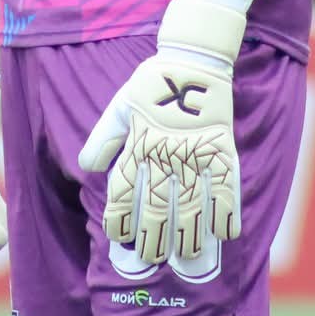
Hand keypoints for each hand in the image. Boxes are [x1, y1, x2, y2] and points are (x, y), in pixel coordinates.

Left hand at [78, 0, 265, 263]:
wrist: (192, 57)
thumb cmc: (153, 82)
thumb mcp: (121, 105)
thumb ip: (105, 138)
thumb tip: (86, 167)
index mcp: (137, 142)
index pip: (124, 188)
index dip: (120, 216)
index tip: (119, 239)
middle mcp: (164, 152)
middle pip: (156, 203)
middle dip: (152, 234)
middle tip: (152, 258)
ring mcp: (194, 151)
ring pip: (190, 201)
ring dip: (188, 232)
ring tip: (186, 257)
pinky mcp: (221, 146)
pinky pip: (227, 185)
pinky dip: (227, 210)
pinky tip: (226, 233)